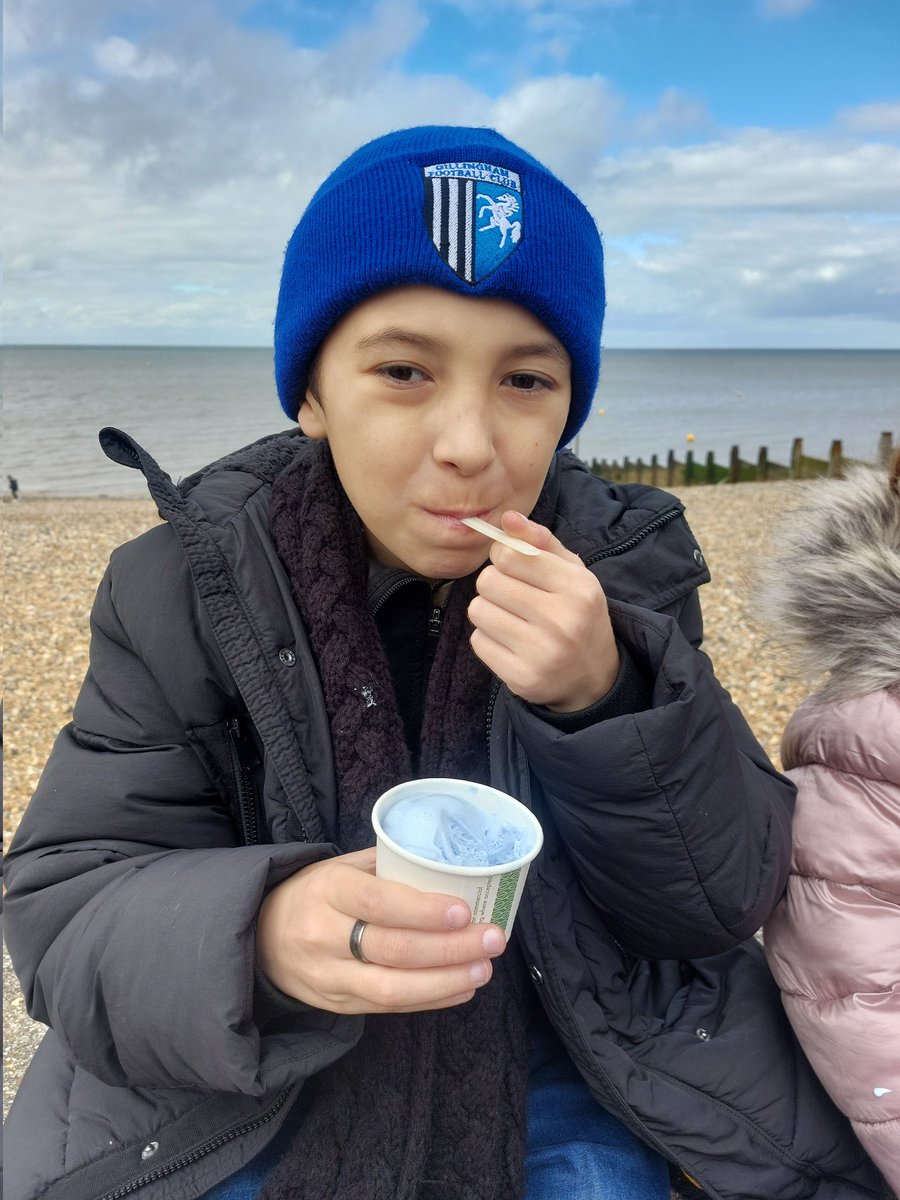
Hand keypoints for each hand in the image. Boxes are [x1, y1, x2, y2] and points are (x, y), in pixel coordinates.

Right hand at [256, 849, 506, 1014]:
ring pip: (392, 988)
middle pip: (394, 949)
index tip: (464, 911)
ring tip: (484, 969)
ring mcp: (329, 977)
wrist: (260, 938)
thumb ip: (387, 866)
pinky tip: (462, 988)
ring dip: (446, 981)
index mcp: (328, 890)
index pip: (377, 903)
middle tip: (492, 939)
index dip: (423, 911)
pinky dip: (431, 999)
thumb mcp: (340, 867)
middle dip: (451, 948)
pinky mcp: (337, 1005)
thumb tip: (448, 866)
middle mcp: (324, 936)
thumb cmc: (314, 893)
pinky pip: (389, 1007)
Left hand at [468, 511, 618, 711]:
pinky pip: (478, 642)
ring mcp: (541, 653)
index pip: (511, 556)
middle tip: (510, 594)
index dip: (502, 556)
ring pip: (478, 610)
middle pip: (488, 582)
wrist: (594, 675)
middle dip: (493, 583)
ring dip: (488, 610)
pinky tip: (510, 642)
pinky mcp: (522, 678)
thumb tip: (507, 518)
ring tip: (511, 618)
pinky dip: (488, 638)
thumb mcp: (572, 572)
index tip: (511, 565)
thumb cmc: (578, 613)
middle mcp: (561, 621)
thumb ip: (540, 540)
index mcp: (577, 588)